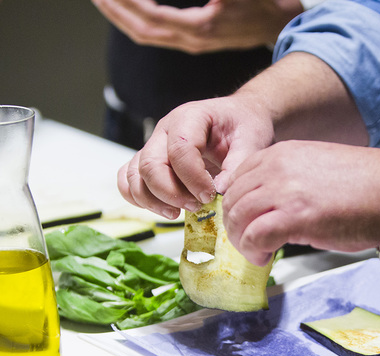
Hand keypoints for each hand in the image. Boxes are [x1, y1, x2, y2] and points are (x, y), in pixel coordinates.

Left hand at [92, 0, 303, 53]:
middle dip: (115, 11)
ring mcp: (193, 41)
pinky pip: (157, 32)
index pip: (151, 17)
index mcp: (200, 28)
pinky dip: (138, 19)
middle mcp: (192, 39)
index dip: (127, 3)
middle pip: (141, 31)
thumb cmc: (264, 1)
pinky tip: (128, 7)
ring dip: (122, 17)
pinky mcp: (194, 38)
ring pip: (147, 34)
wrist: (282, 20)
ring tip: (104, 0)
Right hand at [117, 94, 275, 219]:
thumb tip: (220, 193)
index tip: (211, 196)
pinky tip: (164, 209)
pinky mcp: (148, 161)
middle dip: (172, 193)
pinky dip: (139, 199)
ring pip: (134, 176)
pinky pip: (128, 180)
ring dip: (153, 201)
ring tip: (179, 213)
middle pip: (151, 165)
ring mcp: (153, 146)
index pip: (180, 150)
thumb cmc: (243, 126)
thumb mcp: (252, 140)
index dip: (194, 179)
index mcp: (190, 118)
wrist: (237, 119)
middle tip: (197, 207)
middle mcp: (164, 130)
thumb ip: (238, 165)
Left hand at [221, 141, 379, 265]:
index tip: (244, 221)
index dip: (235, 204)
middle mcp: (278, 168)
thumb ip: (290, 179)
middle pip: (232, 199)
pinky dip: (254, 251)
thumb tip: (274, 204)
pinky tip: (264, 258)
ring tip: (256, 252)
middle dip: (234, 225)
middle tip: (247, 241)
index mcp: (282, 154)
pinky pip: (255, 237)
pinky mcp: (294, 218)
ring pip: (238, 219)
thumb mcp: (318, 168)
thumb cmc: (367, 186)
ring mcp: (284, 192)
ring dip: (242, 241)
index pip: (237, 178)